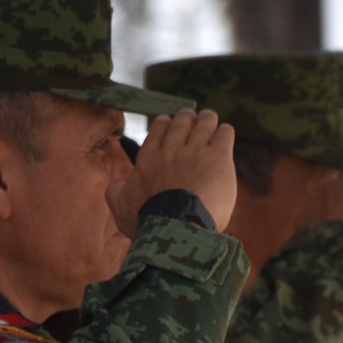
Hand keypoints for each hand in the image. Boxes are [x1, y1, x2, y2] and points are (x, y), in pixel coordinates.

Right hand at [109, 109, 237, 233]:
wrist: (175, 226)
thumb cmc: (146, 219)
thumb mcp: (120, 205)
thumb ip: (117, 190)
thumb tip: (119, 183)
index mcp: (149, 158)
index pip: (157, 131)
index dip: (164, 124)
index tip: (167, 121)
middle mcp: (172, 149)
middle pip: (181, 123)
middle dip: (186, 117)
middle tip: (190, 116)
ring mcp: (196, 151)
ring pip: (204, 124)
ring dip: (206, 119)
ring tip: (209, 117)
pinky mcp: (218, 157)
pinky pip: (223, 135)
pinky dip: (224, 131)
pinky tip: (225, 131)